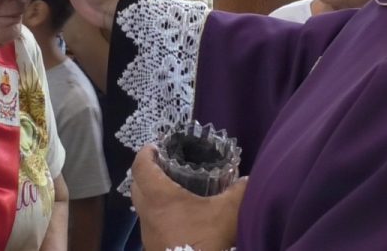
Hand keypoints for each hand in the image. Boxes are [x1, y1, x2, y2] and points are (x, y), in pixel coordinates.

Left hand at [131, 145, 247, 250]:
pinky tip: (180, 217)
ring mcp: (148, 233)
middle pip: (137, 184)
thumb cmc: (206, 242)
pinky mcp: (153, 248)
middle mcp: (147, 213)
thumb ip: (239, 191)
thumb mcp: (229, 212)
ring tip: (175, 189)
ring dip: (153, 195)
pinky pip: (151, 223)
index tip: (156, 145)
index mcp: (159, 196)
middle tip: (166, 165)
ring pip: (143, 206)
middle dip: (148, 171)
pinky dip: (160, 214)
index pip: (141, 165)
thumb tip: (249, 178)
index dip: (146, 152)